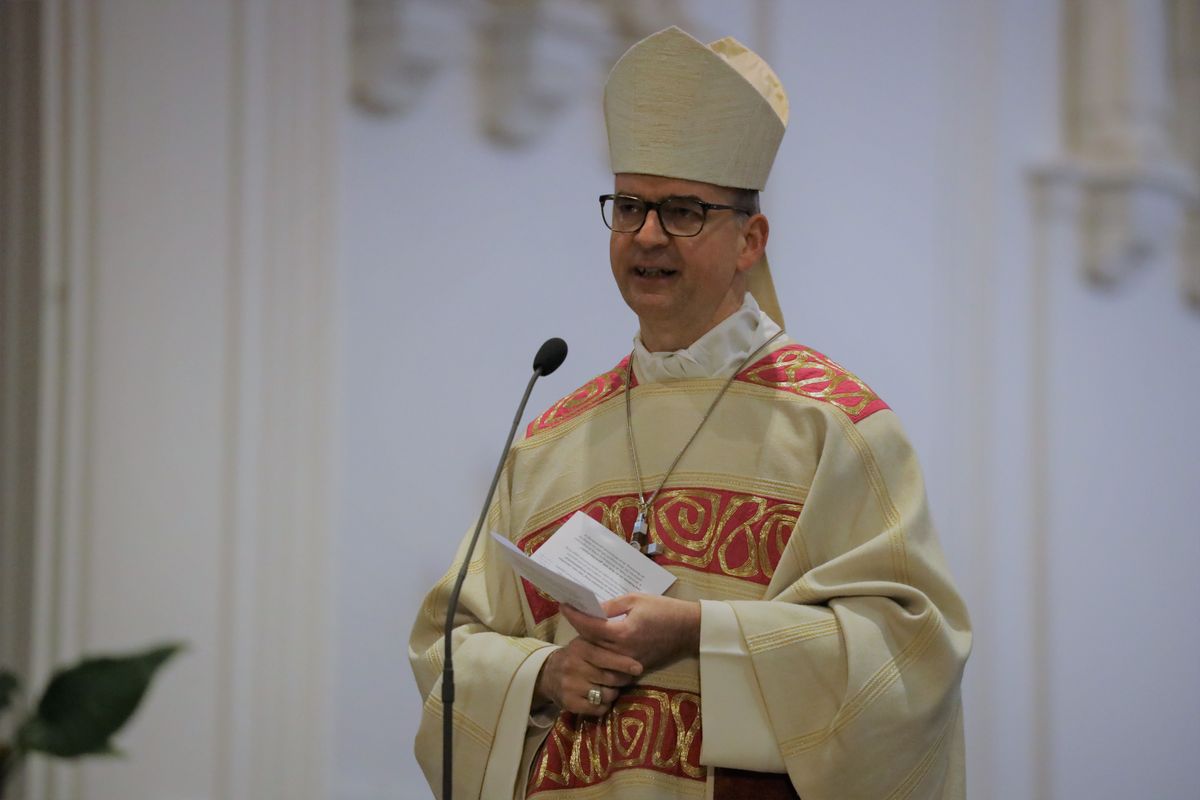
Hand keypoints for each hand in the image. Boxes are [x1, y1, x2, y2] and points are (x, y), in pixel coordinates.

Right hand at [532, 637, 642, 716]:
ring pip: (606, 694)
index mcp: (579, 648)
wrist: (548, 674)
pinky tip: (602, 699)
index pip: (605, 657)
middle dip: (622, 680)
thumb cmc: (575, 656)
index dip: (624, 663)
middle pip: (609, 678)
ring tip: (611, 688)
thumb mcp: (585, 643)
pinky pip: (598, 708)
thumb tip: (630, 644)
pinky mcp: (570, 703)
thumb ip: (603, 643)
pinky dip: (604, 705)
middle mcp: (573, 667)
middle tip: (626, 679)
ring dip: (613, 693)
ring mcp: (570, 686)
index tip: (638, 668)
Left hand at [561, 594, 700, 671]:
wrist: (688, 629)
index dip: (574, 615)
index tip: (563, 605)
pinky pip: (610, 664)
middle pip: (590, 642)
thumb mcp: (636, 600)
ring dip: (587, 642)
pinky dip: (600, 653)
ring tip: (580, 626)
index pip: (589, 626)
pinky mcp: (634, 667)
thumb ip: (611, 606)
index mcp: (622, 633)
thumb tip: (592, 609)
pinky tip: (596, 642)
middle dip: (577, 627)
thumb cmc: (664, 610)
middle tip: (570, 612)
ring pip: (598, 656)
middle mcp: (622, 652)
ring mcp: (627, 663)